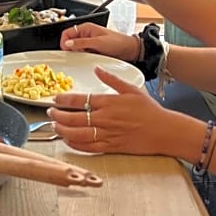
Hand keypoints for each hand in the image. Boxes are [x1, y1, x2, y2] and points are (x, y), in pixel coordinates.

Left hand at [47, 66, 166, 153]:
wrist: (164, 131)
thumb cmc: (149, 110)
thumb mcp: (131, 88)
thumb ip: (111, 79)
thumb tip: (96, 68)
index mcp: (108, 102)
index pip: (79, 100)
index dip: (63, 100)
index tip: (55, 99)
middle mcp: (105, 118)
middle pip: (74, 118)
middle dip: (58, 115)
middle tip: (50, 112)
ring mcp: (107, 134)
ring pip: (78, 134)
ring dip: (63, 130)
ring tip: (54, 125)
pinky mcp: (111, 147)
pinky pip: (88, 147)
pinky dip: (75, 144)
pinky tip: (68, 140)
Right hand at [60, 22, 139, 60]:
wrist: (130, 50)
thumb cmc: (118, 42)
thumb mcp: (98, 42)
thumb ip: (82, 42)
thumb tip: (67, 44)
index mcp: (86, 28)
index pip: (67, 33)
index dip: (64, 42)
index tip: (66, 51)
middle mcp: (86, 34)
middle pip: (70, 41)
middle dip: (71, 49)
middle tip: (76, 55)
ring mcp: (89, 43)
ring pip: (76, 49)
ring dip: (78, 54)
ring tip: (85, 56)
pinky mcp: (92, 50)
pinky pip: (83, 54)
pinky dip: (83, 57)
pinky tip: (89, 59)